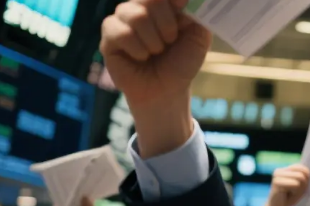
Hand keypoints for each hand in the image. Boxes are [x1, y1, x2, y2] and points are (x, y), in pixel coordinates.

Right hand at [100, 0, 210, 156]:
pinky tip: (141, 58)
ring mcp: (121, 20)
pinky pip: (122, 33)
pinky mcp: (108, 37)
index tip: (182, 5)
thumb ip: (197, 15)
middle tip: (170, 41)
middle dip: (167, 23)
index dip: (172, 0)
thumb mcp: (198, 39)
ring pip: (136, 15)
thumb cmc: (181, 64)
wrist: (167, 91)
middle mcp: (138, 7)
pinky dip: (138, 49)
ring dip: (154, 40)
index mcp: (160, 4)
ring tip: (156, 52)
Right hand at [255, 165, 309, 205]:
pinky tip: (288, 197)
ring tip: (291, 195)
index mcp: (284, 170)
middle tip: (294, 193)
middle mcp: (279, 170)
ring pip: (300, 178)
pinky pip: (296, 184)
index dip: (306, 179)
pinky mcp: (277, 182)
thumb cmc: (288, 199)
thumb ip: (303, 177)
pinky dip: (296, 192)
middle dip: (304, 185)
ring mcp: (277, 175)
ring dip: (300, 190)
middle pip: (303, 173)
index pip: (302, 167)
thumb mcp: (299, 186)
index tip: (299, 188)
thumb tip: (309, 171)